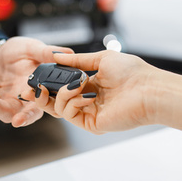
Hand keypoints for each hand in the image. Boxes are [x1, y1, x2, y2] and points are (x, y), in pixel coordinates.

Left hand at [0, 37, 72, 127]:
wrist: (4, 52)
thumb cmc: (23, 55)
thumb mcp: (34, 49)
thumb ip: (47, 53)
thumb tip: (67, 54)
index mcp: (34, 96)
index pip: (34, 111)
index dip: (27, 117)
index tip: (19, 120)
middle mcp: (15, 102)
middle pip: (4, 112)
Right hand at [20, 51, 161, 133]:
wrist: (149, 90)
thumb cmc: (132, 72)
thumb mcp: (101, 58)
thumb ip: (77, 60)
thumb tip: (57, 56)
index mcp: (92, 84)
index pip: (64, 85)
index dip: (49, 81)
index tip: (36, 75)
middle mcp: (88, 99)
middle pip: (56, 100)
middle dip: (42, 93)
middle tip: (32, 86)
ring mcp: (89, 113)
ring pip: (59, 108)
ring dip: (62, 93)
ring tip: (78, 84)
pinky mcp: (92, 124)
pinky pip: (69, 114)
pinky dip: (72, 102)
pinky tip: (86, 95)